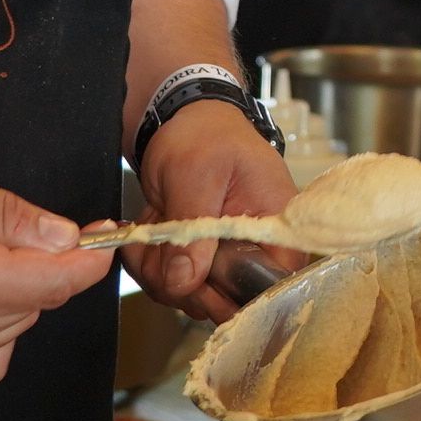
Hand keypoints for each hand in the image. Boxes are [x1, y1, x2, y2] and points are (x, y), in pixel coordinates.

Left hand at [131, 100, 296, 318]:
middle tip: (156, 252)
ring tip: (146, 237)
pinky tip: (144, 240)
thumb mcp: (197, 176)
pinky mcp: (203, 258)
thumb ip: (193, 231)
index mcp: (276, 229)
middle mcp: (258, 249)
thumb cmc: (205, 135)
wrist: (184, 120)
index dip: (230, 296)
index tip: (193, 281)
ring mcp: (228, 257)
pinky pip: (177, 282)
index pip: (269, 285)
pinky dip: (153, 267)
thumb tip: (185, 282)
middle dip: (183, 284)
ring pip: (195, 296)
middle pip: (228, 301)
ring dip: (160, 274)